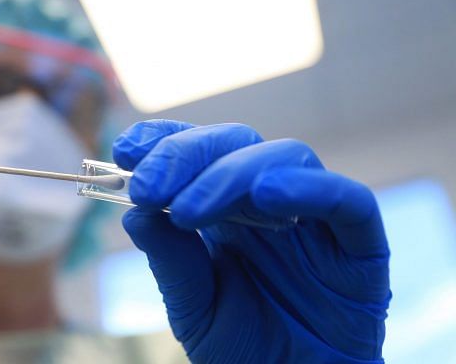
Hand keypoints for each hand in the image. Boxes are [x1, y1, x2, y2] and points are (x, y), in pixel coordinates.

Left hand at [113, 120, 389, 362]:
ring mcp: (313, 218)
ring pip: (284, 158)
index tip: (125, 150)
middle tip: (148, 188)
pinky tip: (268, 195)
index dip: (164, 141)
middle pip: (235, 143)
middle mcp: (268, 203)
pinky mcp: (359, 245)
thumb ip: (171, 263)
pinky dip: (309, 190)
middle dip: (186, 156)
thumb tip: (135, 215)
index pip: (198, 152)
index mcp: (226, 210)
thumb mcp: (193, 309)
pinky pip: (347, 201)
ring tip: (189, 210)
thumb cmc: (244, 348)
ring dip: (231, 175)